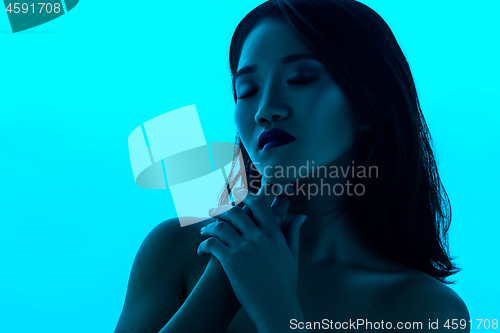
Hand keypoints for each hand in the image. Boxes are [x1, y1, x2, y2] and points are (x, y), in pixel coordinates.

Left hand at [197, 179, 306, 328]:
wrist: (276, 307)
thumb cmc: (285, 283)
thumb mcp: (292, 255)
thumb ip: (293, 232)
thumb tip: (300, 216)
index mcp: (273, 234)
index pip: (258, 206)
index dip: (246, 197)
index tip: (237, 195)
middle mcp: (258, 237)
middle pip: (235, 212)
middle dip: (221, 210)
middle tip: (213, 211)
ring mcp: (244, 249)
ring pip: (220, 227)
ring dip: (209, 227)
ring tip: (204, 232)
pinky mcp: (230, 261)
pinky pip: (212, 244)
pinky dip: (203, 245)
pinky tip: (201, 250)